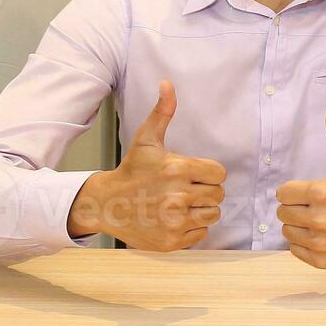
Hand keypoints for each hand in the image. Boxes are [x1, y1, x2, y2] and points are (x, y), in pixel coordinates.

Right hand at [68, 80, 225, 249]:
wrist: (106, 204)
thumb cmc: (132, 170)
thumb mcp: (146, 139)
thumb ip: (163, 112)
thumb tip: (167, 84)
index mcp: (178, 169)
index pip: (219, 174)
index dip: (209, 173)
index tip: (192, 174)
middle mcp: (178, 197)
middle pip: (218, 195)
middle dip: (205, 191)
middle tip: (184, 189)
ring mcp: (175, 221)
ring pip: (212, 215)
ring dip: (201, 210)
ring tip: (180, 204)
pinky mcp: (172, 242)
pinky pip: (201, 234)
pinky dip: (191, 228)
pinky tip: (174, 219)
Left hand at [275, 97, 325, 268]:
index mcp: (323, 193)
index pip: (283, 193)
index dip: (294, 190)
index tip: (310, 191)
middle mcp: (321, 219)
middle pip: (282, 213)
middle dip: (295, 207)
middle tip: (314, 205)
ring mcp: (321, 242)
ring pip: (287, 232)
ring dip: (298, 226)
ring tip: (318, 220)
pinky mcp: (323, 260)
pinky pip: (296, 251)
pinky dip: (304, 244)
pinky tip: (321, 235)